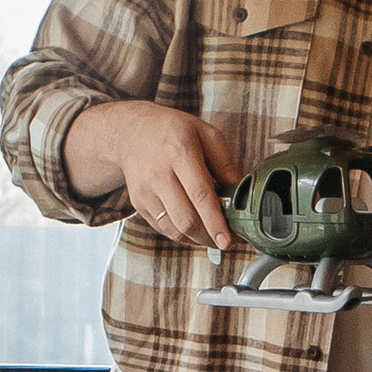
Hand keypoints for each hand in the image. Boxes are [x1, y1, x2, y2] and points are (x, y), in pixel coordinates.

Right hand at [69, 98, 236, 250]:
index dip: (215, 222)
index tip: (227, 240)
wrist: (132, 131)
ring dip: (197, 239)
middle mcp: (159, 174)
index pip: (200, 195)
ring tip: (212, 234)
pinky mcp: (139, 203)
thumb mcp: (206, 134)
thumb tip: (240, 192)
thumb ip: (225, 163)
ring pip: (174, 229)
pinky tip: (195, 228)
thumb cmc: (172, 131)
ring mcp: (146, 191)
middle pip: (186, 219)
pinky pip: (163, 229)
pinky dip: (183, 235)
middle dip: (210, 237)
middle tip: (227, 239)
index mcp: (180, 153)